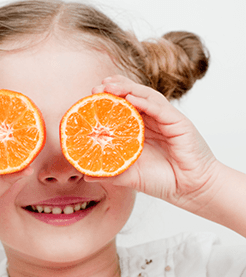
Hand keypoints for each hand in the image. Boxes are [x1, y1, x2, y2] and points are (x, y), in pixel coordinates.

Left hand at [88, 75, 219, 213]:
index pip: (122, 108)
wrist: (190, 190)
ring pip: (145, 96)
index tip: (90, 97)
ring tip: (109, 86)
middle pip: (132, 97)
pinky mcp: (178, 123)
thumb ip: (110, 173)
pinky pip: (160, 108)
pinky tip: (131, 98)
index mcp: (140, 130)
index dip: (107, 100)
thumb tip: (86, 175)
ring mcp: (165, 120)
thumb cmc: (162, 181)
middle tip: (96, 88)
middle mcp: (152, 121)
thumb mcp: (130, 176)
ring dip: (127, 89)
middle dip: (114, 89)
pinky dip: (145, 101)